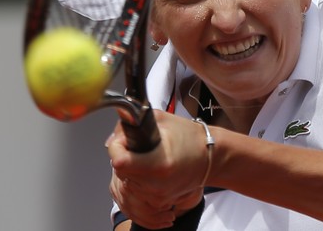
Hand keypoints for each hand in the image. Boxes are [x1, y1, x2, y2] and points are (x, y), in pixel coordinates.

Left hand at [107, 110, 207, 228]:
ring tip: (145, 160)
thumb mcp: (161, 120)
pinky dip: (137, 183)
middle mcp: (156, 185)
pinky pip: (136, 195)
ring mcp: (158, 197)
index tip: (124, 141)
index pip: (119, 161)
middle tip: (137, 149)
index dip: (117, 148)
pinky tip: (149, 172)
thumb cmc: (189, 137)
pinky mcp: (159, 203)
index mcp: (158, 164)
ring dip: (130, 172)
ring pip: (126, 185)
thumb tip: (112, 137)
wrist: (209, 157)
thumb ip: (132, 124)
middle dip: (123, 159)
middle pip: (120, 173)